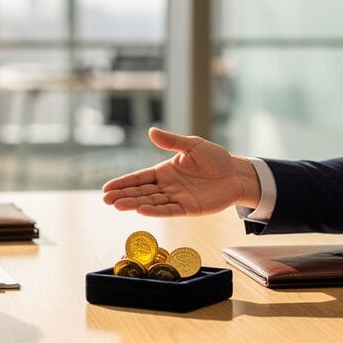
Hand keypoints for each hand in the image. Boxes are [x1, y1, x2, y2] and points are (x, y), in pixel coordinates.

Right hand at [101, 127, 260, 216]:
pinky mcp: (187, 208)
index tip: (107, 189)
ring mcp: (176, 198)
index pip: (139, 178)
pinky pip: (168, 210)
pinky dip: (155, 211)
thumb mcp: (192, 145)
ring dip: (134, 204)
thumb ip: (172, 141)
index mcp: (164, 171)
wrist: (236, 174)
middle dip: (123, 195)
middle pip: (141, 192)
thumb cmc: (215, 158)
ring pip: (151, 202)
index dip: (123, 183)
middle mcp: (167, 186)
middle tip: (106, 200)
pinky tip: (141, 210)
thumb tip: (151, 131)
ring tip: (117, 205)